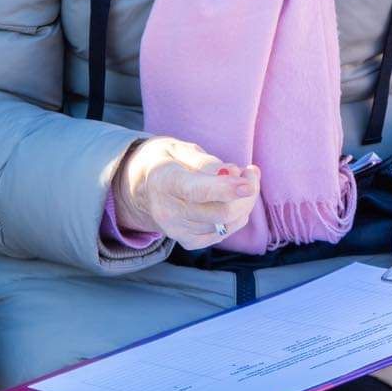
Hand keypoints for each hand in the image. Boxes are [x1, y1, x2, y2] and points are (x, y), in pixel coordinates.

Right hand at [112, 136, 259, 250]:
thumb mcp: (178, 149)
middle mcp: (167, 211)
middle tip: (251, 172)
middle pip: (220, 212)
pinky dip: (236, 217)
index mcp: (162, 181)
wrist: (141, 186)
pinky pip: (224, 233)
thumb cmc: (165, 161)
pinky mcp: (188, 241)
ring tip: (241, 181)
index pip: (196, 191)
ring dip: (244, 203)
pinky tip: (231, 200)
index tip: (248, 184)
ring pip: (227, 224)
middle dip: (246, 193)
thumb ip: (205, 162)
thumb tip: (233, 174)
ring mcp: (177, 231)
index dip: (225, 189)